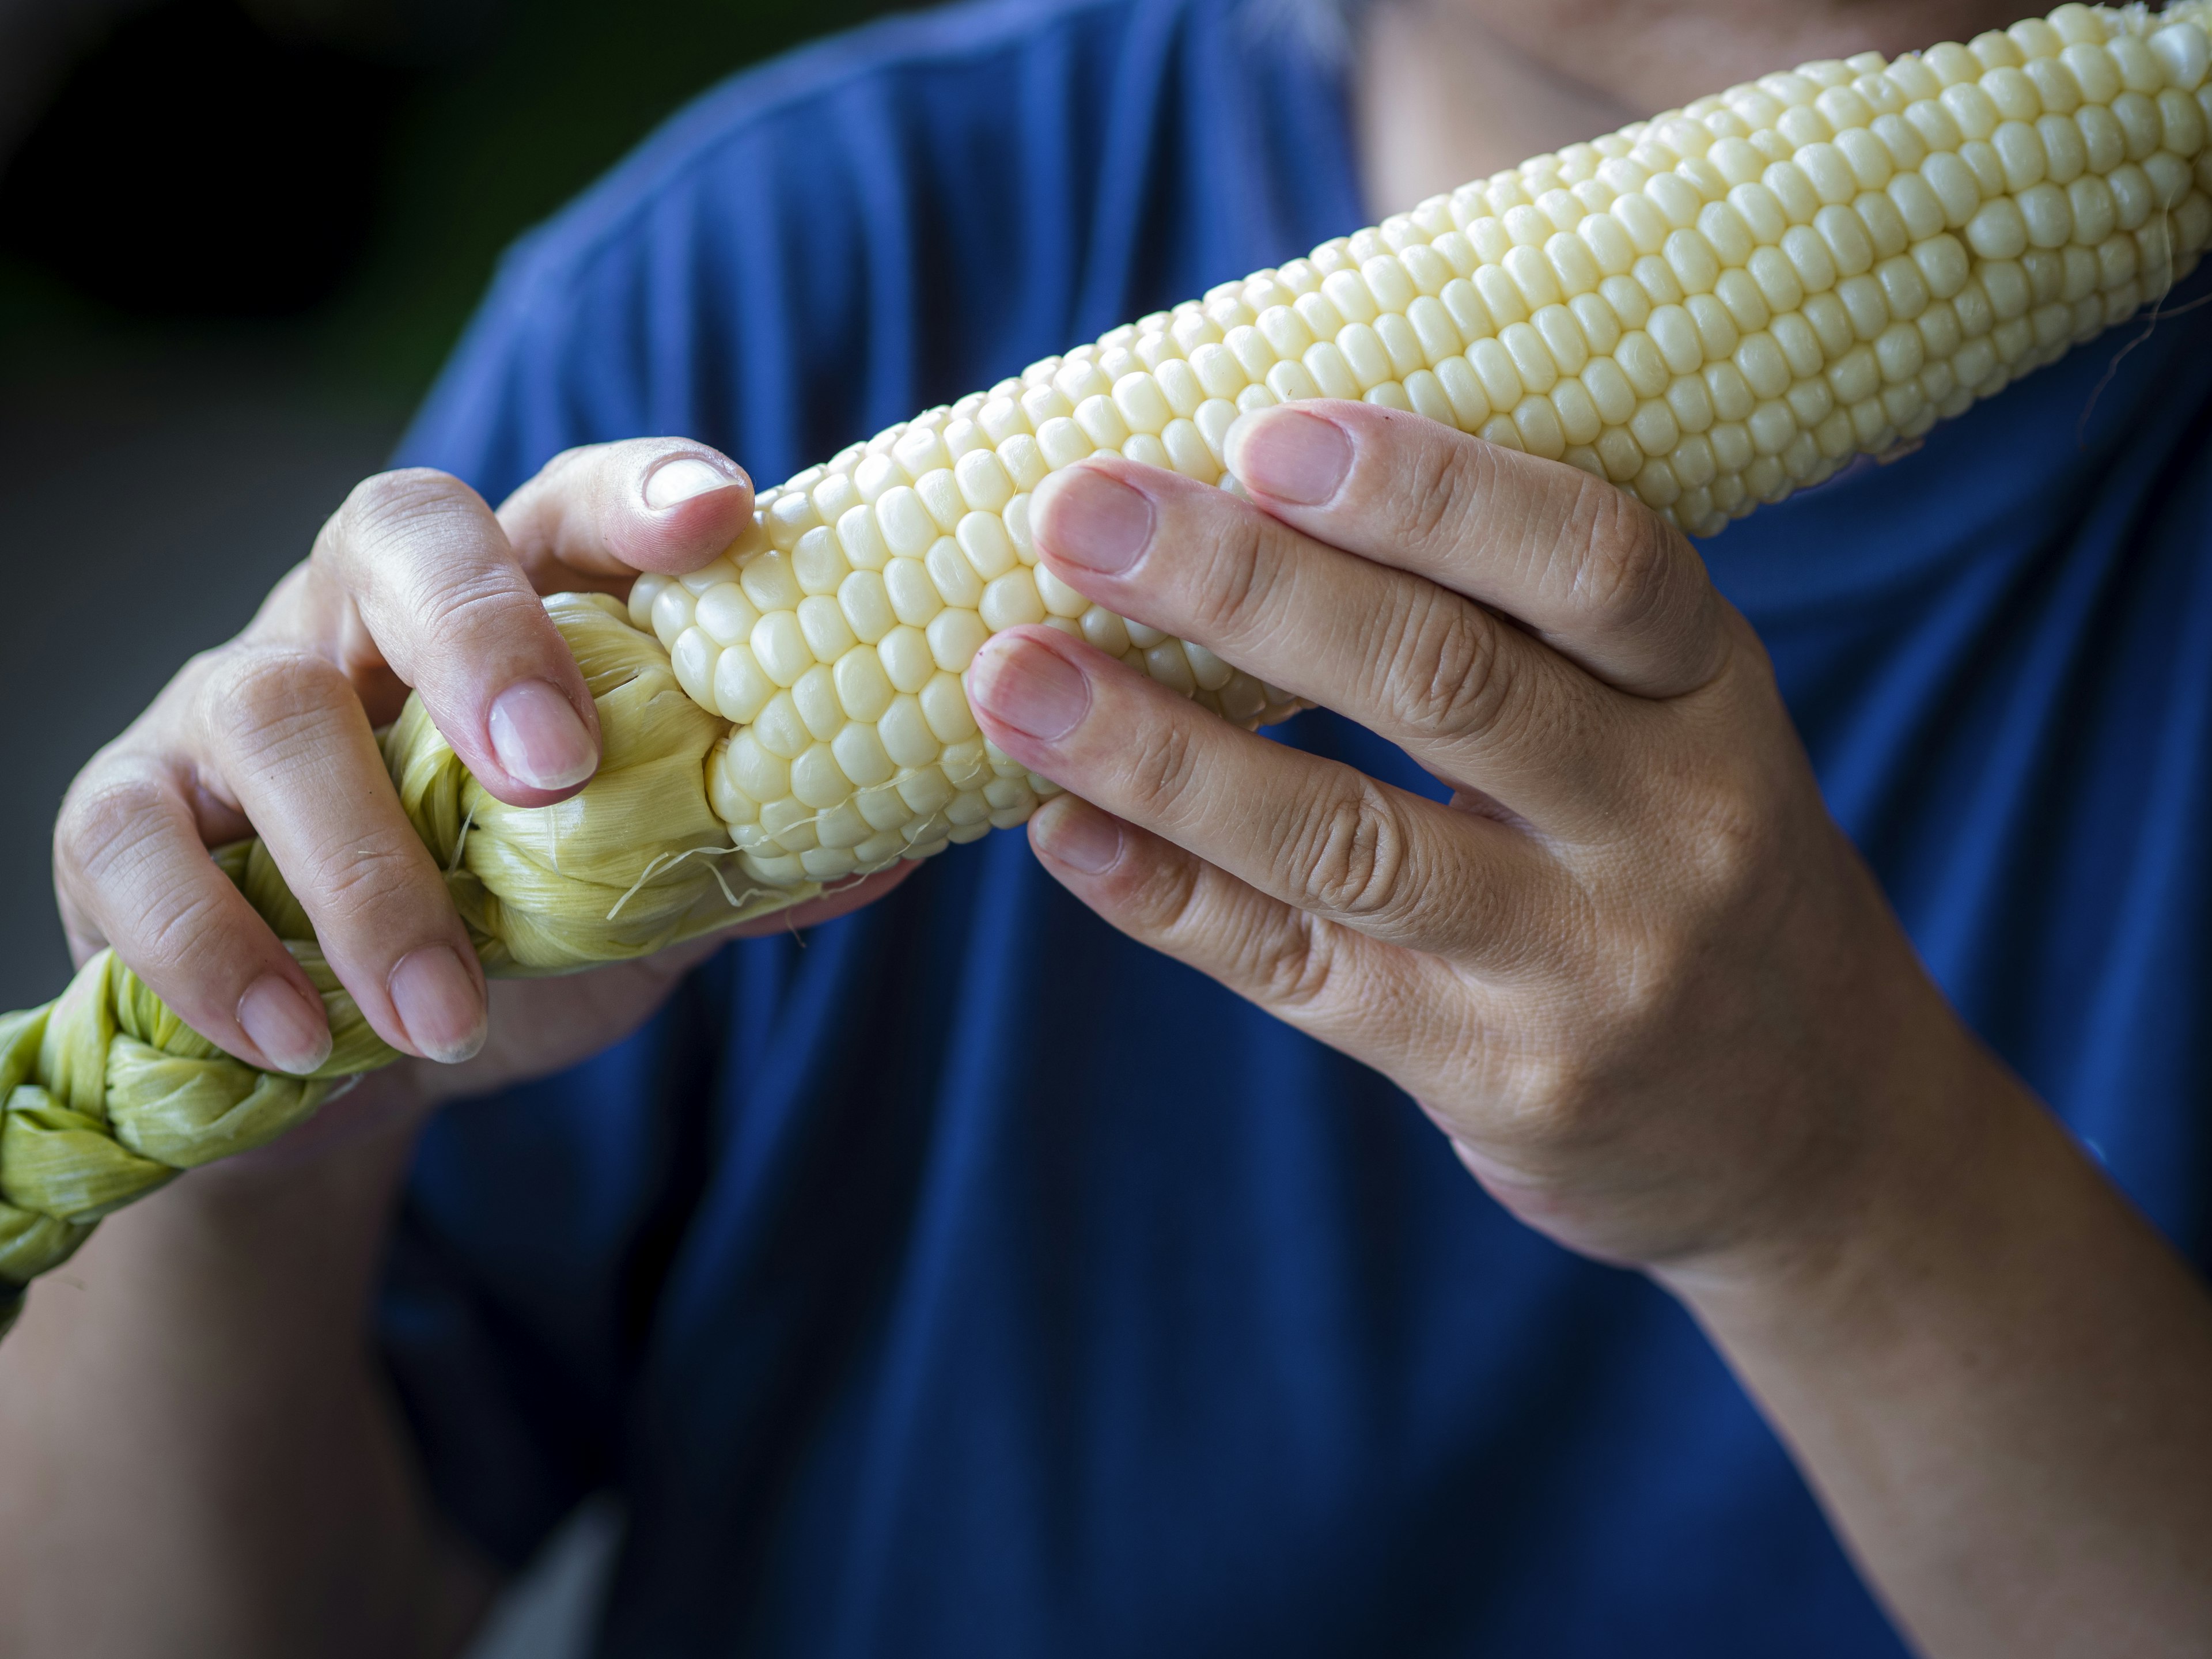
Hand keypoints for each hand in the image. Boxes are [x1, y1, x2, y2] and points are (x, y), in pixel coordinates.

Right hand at [53, 440, 906, 1119]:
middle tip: (556, 771)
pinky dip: (219, 948)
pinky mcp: (122, 813)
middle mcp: (364, 618)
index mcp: (507, 611)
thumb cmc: (512, 940)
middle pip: (404, 537)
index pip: (567, 504)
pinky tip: (301, 1037)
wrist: (348, 1064)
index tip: (725, 517)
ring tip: (444, 1011)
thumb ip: (737, 865)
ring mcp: (228, 703)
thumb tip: (893, 841)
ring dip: (367, 874)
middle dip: (484, 638)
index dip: (639, 494)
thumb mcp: (637, 907)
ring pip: (273, 710)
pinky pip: (139, 846)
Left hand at [966, 401, 1974, 1275]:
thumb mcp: (1673, 734)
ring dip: (1159, 753)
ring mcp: (1589, 969)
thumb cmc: (1689, 871)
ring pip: (1346, 839)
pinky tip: (1061, 833)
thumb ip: (1520, 637)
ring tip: (1011, 679)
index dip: (1429, 491)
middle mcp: (1673, 828)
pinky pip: (1303, 973)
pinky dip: (1168, 900)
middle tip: (1075, 513)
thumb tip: (1256, 494)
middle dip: (1242, 586)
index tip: (1262, 430)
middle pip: (1445, 683)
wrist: (1815, 1135)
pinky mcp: (1502, 1079)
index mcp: (1716, 698)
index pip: (1594, 561)